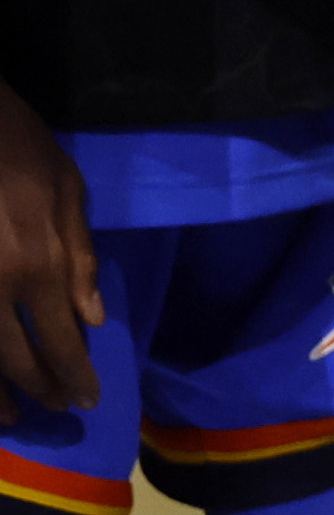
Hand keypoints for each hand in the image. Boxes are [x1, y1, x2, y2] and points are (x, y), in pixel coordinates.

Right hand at [0, 79, 95, 411]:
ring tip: (9, 417)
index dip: (74, 373)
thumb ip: (80, 259)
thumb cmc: (21, 150)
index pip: (60, 337)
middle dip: (39, 387)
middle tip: (59, 410)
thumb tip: (90, 319)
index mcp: (36, 263)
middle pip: (14, 356)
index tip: (87, 399)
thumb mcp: (69, 192)